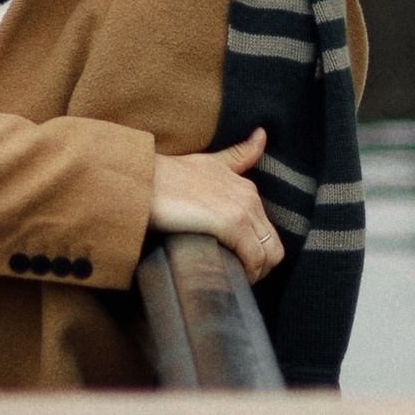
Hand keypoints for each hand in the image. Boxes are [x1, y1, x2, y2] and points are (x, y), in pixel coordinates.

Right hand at [148, 128, 280, 283]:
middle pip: (273, 245)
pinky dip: (247, 274)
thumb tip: (262, 134)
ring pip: (269, 254)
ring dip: (254, 274)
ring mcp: (243, 209)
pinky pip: (254, 258)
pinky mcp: (232, 223)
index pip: (267, 228)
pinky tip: (228, 277)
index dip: (257, 249)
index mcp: (245, 187)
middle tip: (232, 277)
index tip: (238, 262)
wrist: (142, 179)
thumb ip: (235, 155)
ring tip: (230, 280)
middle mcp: (250, 196)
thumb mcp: (207, 161)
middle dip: (258, 267)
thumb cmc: (165, 176)